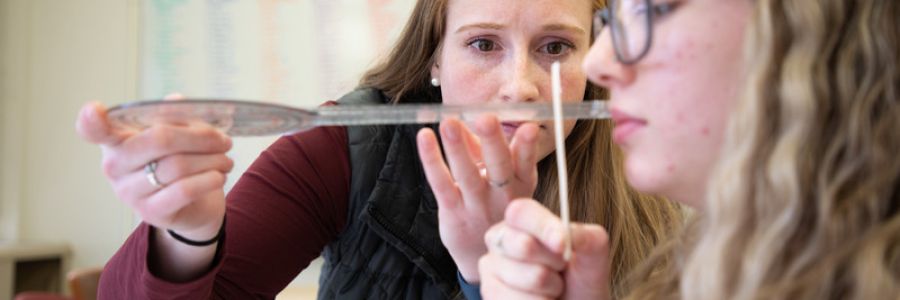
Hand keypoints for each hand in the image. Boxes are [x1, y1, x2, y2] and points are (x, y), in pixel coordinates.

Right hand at [75, 96, 232, 239]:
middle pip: (160, 139)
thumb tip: (177, 101)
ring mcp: (129, 192)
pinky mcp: (150, 212)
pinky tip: (219, 175)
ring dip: (212, 159)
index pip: (93, 129)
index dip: (91, 119)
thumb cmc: (180, 163)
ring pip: (177, 165)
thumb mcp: (179, 135)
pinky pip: (185, 190)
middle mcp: (114, 166)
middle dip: (201, 136)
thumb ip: (176, 116)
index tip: (95, 109)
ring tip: (225, 158)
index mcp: (116, 140)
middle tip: (223, 140)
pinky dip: (209, 179)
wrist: (192, 207)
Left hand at [416, 115, 539, 281]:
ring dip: (457, 147)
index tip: (530, 127)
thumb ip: (482, 150)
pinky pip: (441, 184)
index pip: (526, 162)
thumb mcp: (501, 181)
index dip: (528, 146)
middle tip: (486, 118)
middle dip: (493, 141)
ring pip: (467, 174)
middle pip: (499, 166)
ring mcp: (477, 206)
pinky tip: (424, 137)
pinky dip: (431, 160)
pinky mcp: (454, 213)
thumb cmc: (494, 208)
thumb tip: (466, 120)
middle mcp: (503, 195)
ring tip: (448, 123)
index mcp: (521, 183)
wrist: (483, 256)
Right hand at [480, 200, 610, 299]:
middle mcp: (501, 240)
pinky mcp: (489, 292)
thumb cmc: (580, 283)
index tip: (563, 245)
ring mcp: (491, 267)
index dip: (543, 228)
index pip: (521, 212)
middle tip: (559, 271)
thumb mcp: (592, 259)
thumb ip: (590, 239)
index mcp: (523, 222)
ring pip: (529, 278)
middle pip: (524, 245)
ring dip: (550, 290)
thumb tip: (571, 233)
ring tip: (551, 290)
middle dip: (553, 264)